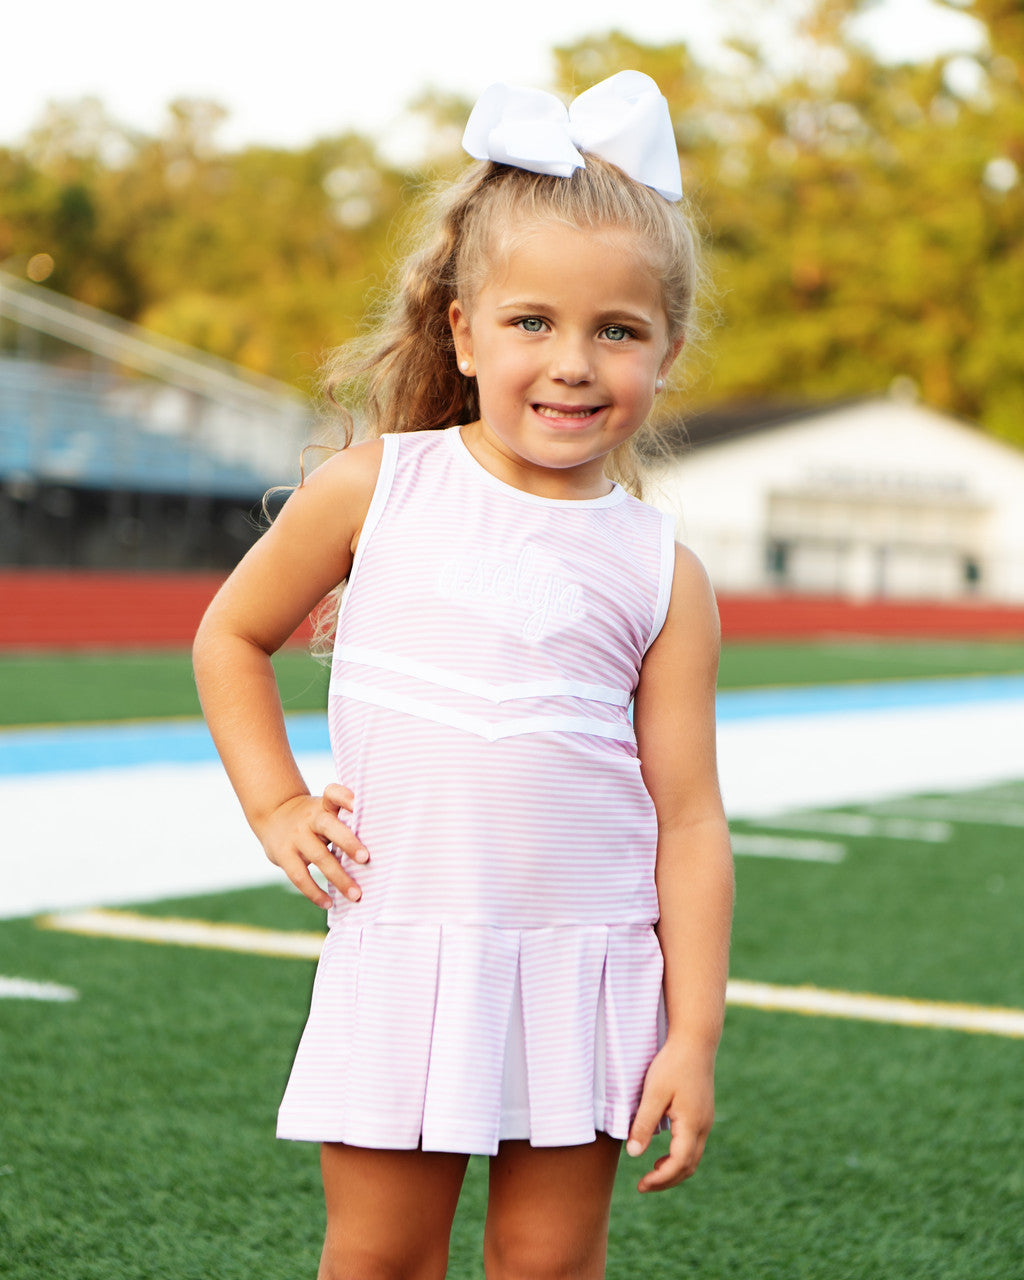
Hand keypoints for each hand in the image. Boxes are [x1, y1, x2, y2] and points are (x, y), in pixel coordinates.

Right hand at [254, 783, 367, 909]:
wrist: (273, 815)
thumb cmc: (312, 818)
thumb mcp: (324, 809)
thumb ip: (345, 821)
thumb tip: (381, 844)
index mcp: (324, 806)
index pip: (333, 794)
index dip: (345, 797)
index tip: (358, 804)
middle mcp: (310, 819)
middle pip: (329, 827)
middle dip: (348, 842)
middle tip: (366, 858)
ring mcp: (296, 837)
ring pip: (319, 857)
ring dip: (339, 877)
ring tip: (356, 894)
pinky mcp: (283, 855)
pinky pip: (300, 876)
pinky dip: (315, 892)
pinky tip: (329, 903)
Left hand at [625, 1041, 715, 1192]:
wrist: (695, 1041)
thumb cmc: (673, 1064)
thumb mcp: (654, 1093)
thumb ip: (644, 1124)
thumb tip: (635, 1155)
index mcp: (692, 1124)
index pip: (678, 1164)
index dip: (659, 1179)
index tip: (641, 1185)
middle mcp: (703, 1127)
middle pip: (689, 1166)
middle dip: (667, 1180)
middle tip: (644, 1186)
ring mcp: (706, 1121)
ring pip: (693, 1157)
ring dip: (674, 1170)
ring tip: (652, 1173)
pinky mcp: (703, 1113)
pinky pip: (694, 1145)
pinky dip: (680, 1157)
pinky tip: (664, 1153)